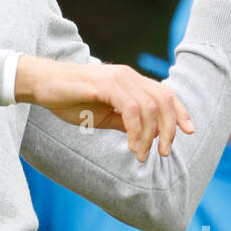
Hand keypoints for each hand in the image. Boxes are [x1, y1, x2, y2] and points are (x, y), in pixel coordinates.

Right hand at [16, 56, 194, 161]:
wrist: (41, 84)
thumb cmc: (69, 98)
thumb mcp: (104, 114)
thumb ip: (125, 121)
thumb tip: (146, 136)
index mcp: (132, 81)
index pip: (166, 94)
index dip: (180, 113)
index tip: (189, 132)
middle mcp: (129, 76)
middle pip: (164, 100)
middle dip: (169, 129)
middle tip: (162, 153)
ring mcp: (119, 78)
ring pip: (150, 107)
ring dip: (150, 135)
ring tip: (141, 155)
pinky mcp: (106, 84)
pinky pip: (131, 110)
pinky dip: (136, 131)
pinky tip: (131, 146)